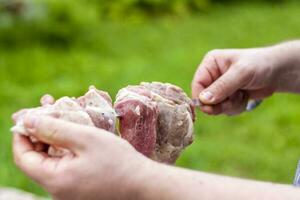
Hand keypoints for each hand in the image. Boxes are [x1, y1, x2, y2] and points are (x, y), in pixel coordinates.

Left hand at [12, 115, 151, 199]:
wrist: (143, 184)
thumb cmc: (118, 161)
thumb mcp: (86, 139)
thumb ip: (55, 129)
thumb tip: (29, 120)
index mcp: (55, 180)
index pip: (23, 156)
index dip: (22, 134)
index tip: (29, 116)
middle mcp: (57, 191)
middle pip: (37, 158)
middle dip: (40, 133)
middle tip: (49, 110)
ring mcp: (68, 192)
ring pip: (52, 161)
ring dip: (54, 139)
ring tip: (64, 118)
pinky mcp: (79, 189)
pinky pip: (65, 167)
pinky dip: (65, 150)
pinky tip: (75, 136)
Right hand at [191, 47, 278, 114]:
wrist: (278, 72)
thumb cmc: (260, 65)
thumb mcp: (241, 74)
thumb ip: (222, 87)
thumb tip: (203, 100)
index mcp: (211, 64)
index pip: (197, 84)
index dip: (201, 97)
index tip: (209, 108)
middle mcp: (212, 75)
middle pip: (204, 98)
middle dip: (219, 103)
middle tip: (231, 102)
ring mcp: (220, 87)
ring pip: (215, 106)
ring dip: (229, 105)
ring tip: (242, 95)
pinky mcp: (227, 96)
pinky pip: (224, 109)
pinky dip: (235, 107)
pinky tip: (244, 97)